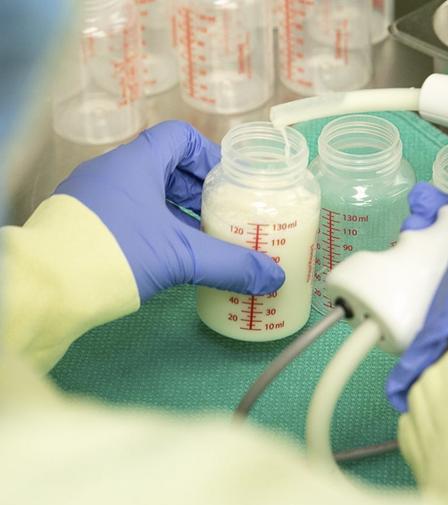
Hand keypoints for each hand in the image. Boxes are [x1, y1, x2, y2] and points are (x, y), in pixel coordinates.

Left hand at [56, 121, 284, 302]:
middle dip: (199, 192)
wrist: (41, 292)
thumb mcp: (179, 257)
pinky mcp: (85, 228)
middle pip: (166, 169)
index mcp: (135, 164)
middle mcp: (112, 175)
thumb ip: (230, 265)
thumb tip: (274, 278)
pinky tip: (173, 258)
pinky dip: (156, 231)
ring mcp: (94, 201)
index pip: (179, 138)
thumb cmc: (109, 256)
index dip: (209, 156)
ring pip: (148, 196)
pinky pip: (131, 218)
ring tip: (205, 240)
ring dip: (178, 214)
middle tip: (225, 216)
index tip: (230, 184)